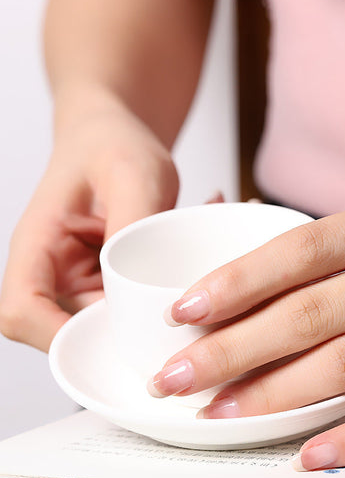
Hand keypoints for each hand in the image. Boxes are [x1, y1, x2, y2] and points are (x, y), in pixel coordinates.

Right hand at [0, 97, 178, 350]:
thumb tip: (139, 285)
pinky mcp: (108, 286)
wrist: (114, 140)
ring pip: (109, 327)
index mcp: (38, 246)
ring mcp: (81, 284)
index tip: (112, 337)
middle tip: (176, 312)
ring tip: (189, 278)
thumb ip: (133, 226)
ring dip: (152, 314)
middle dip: (124, 335)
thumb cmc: (112, 146)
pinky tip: (188, 269)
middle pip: (71, 333)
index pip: (21, 312)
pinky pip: (132, 309)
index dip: (56, 337)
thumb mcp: (134, 175)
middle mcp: (54, 274)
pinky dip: (163, 298)